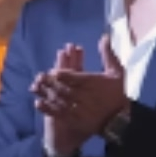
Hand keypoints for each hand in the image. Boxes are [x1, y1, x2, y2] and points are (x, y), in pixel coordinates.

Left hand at [32, 34, 128, 148]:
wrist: (121, 119)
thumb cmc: (118, 94)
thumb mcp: (116, 72)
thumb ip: (108, 54)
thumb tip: (104, 36)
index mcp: (92, 83)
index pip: (75, 77)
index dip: (63, 74)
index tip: (54, 71)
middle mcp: (83, 95)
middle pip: (64, 87)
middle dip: (50, 82)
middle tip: (39, 77)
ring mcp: (78, 109)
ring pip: (58, 99)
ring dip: (46, 92)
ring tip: (34, 87)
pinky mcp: (74, 120)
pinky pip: (58, 113)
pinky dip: (47, 108)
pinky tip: (38, 103)